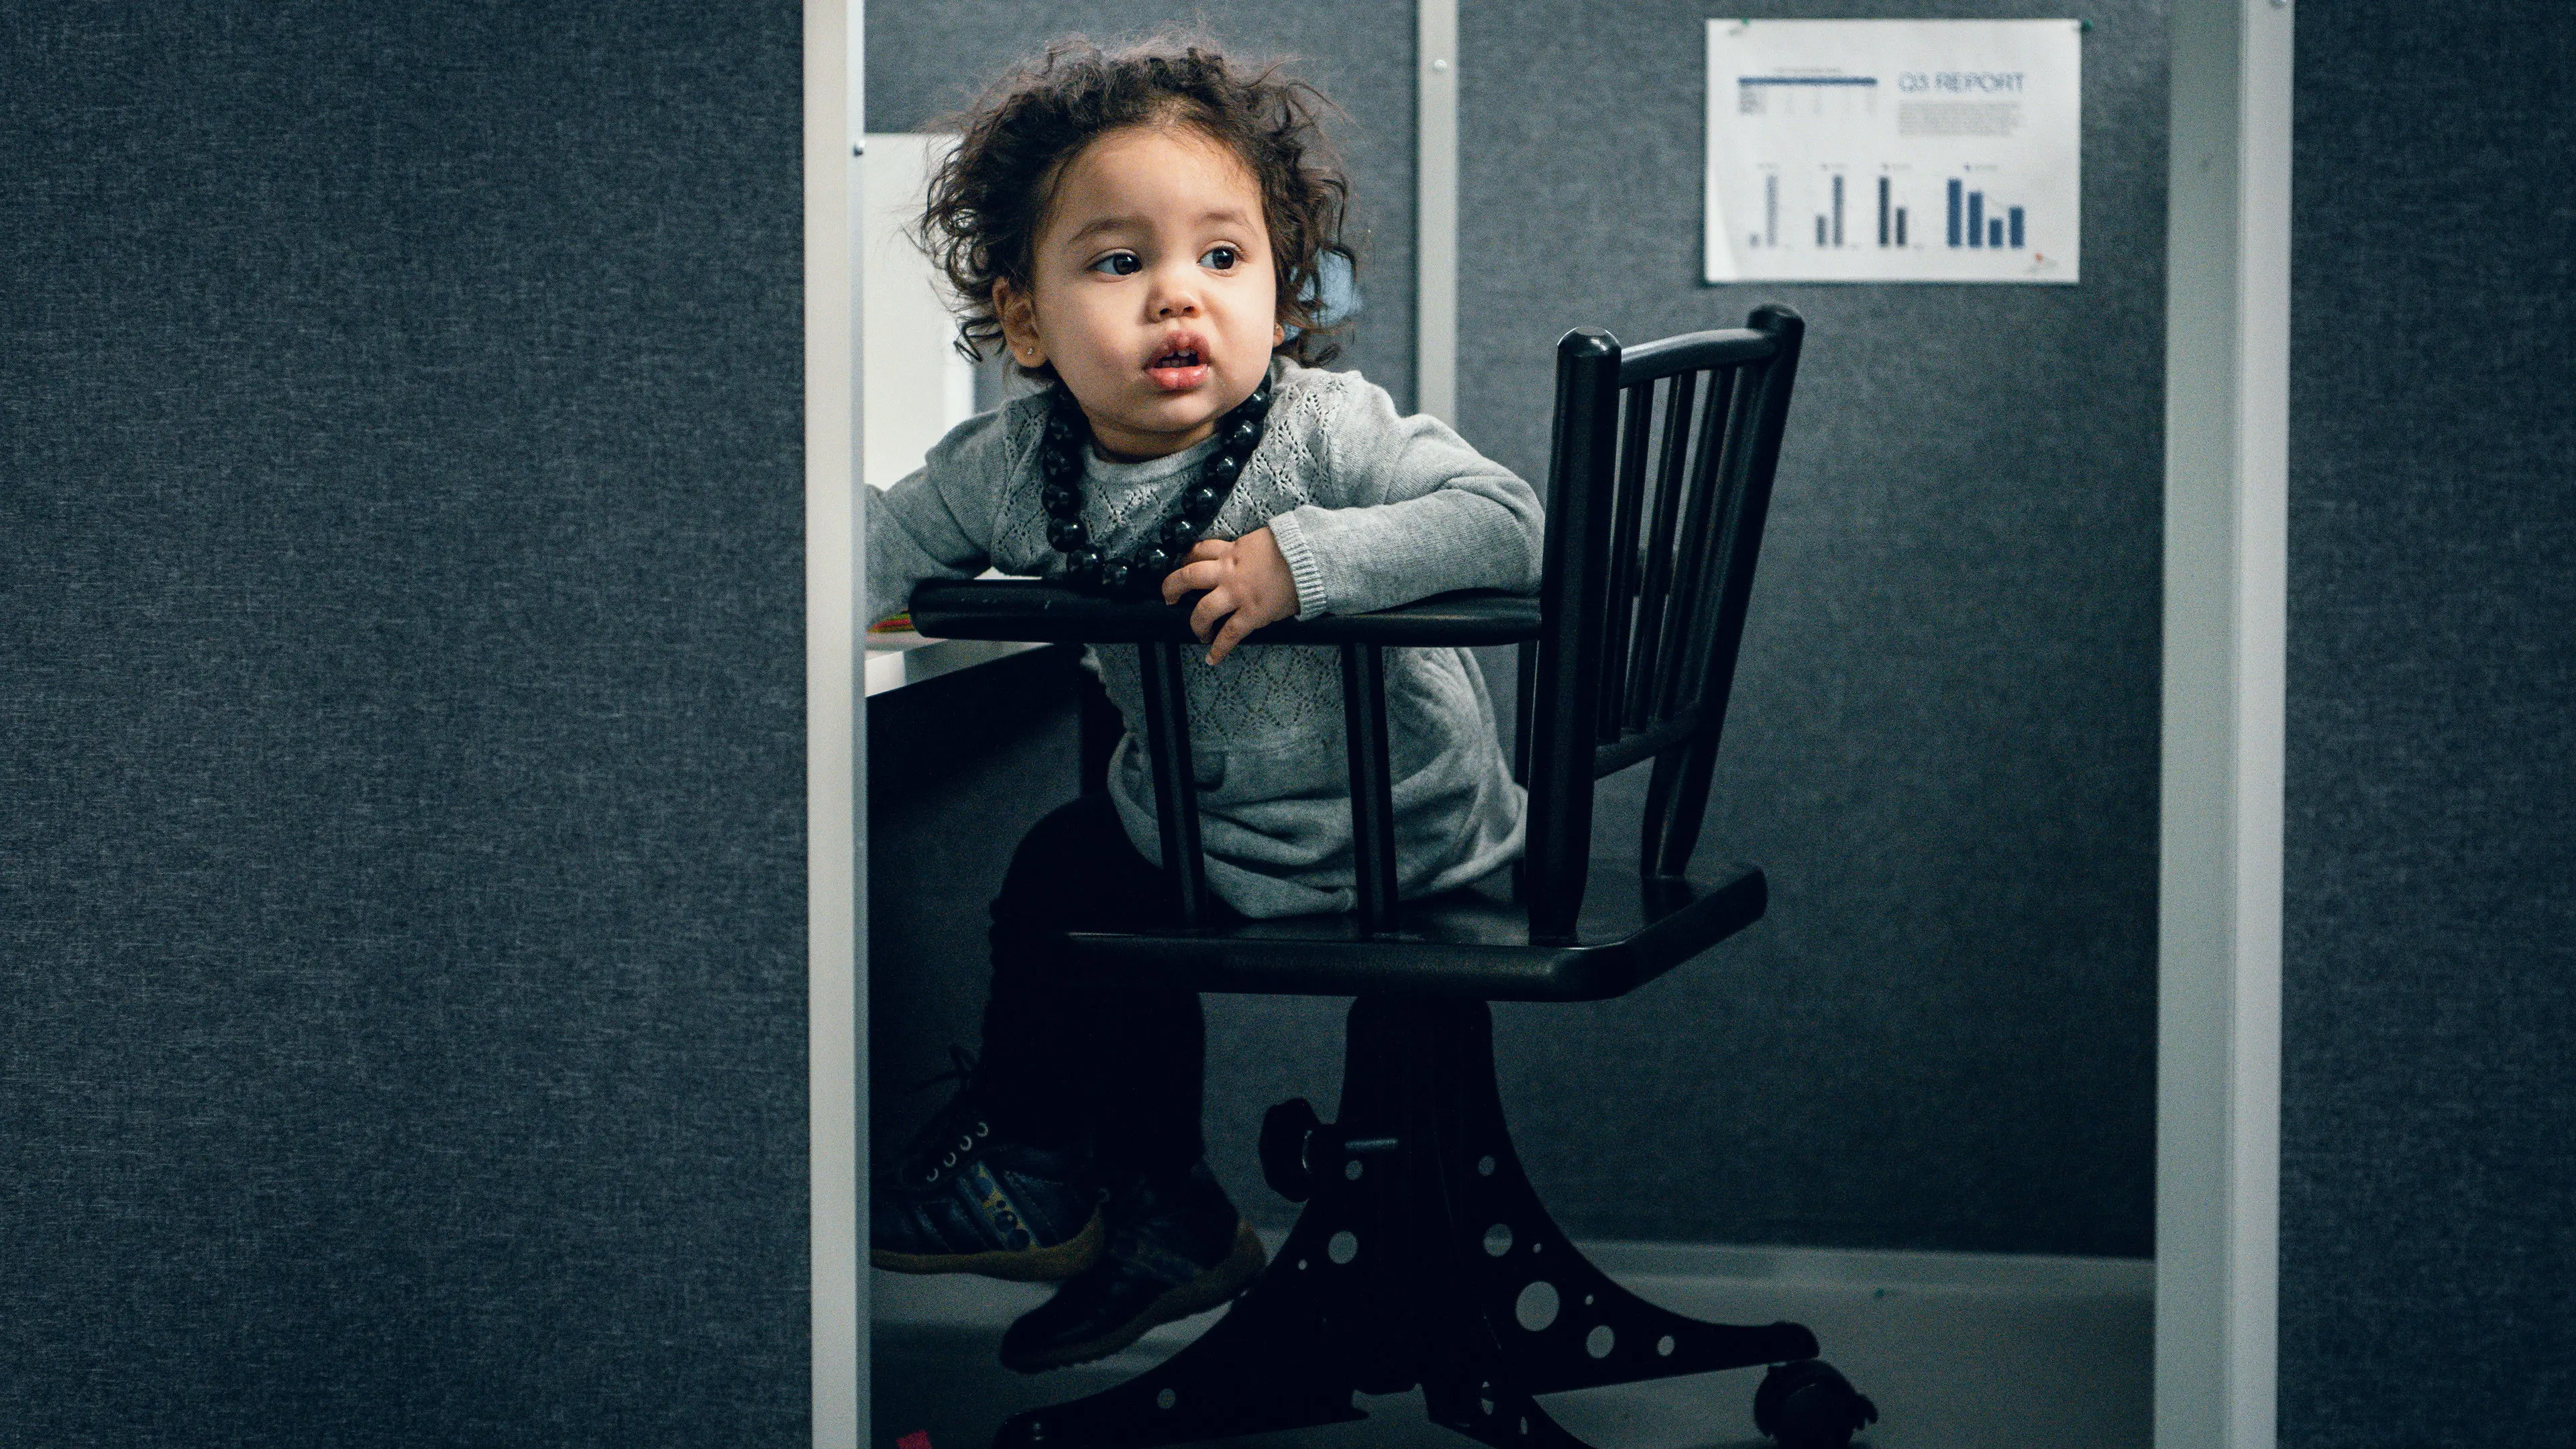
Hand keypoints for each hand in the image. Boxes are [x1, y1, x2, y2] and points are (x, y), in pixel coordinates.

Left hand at [1160, 527, 1300, 664]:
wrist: (1311, 559)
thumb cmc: (1292, 547)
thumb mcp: (1261, 540)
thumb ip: (1245, 548)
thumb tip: (1243, 552)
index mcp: (1231, 551)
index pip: (1199, 551)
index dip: (1186, 559)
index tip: (1182, 565)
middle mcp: (1228, 572)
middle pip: (1188, 577)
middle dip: (1172, 588)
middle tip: (1169, 598)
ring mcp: (1238, 594)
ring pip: (1203, 610)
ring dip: (1196, 624)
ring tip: (1198, 632)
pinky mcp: (1252, 614)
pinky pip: (1229, 635)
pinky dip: (1219, 649)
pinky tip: (1212, 658)